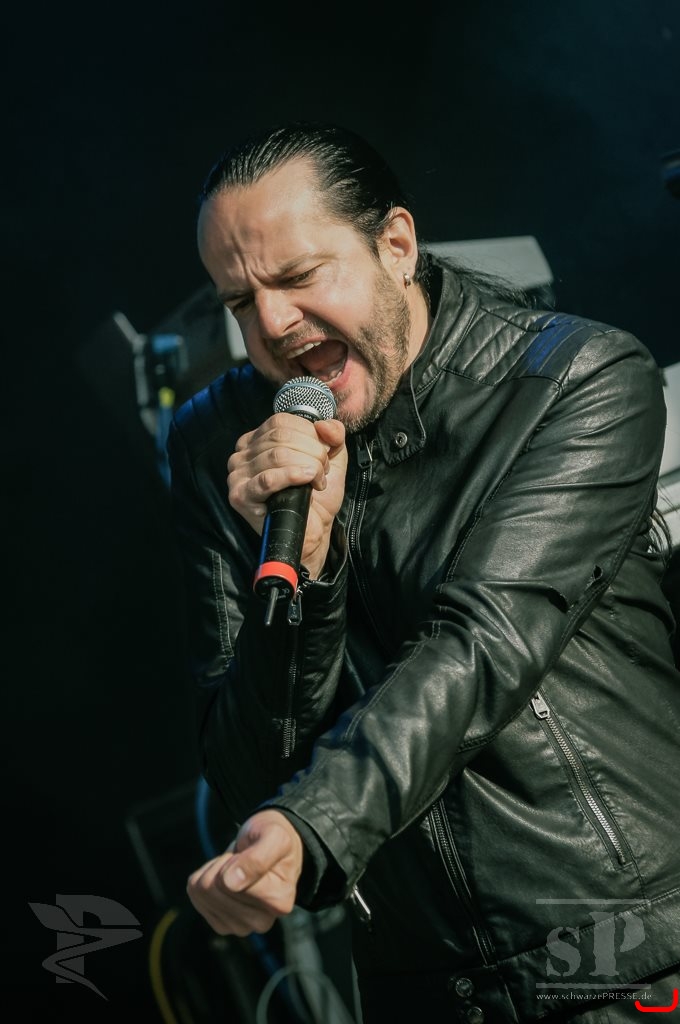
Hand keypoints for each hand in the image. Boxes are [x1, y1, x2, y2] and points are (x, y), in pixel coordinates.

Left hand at [186, 810, 303, 936]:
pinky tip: (224, 876)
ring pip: (203, 893)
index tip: (251, 854)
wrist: (268, 844)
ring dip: (213, 870)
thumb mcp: (274, 838)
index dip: (233, 861)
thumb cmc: (273, 839)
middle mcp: (262, 922)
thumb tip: (230, 884)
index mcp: (279, 902)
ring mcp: (241, 927)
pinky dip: (205, 879)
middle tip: (241, 859)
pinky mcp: (223, 926)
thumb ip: (257, 858)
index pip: (231, 884)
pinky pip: (196, 897)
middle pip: (213, 890)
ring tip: (234, 866)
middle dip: (221, 866)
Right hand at [227, 413, 346, 578]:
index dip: (309, 434)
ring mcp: (237, 475)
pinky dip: (292, 476)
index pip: (280, 421)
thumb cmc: (315, 494)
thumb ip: (332, 434)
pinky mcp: (240, 496)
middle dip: (311, 452)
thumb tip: (325, 425)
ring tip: (316, 481)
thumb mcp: (331, 457)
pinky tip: (307, 481)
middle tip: (322, 471)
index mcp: (257, 439)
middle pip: (279, 437)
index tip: (323, 453)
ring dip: (307, 466)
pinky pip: (268, 479)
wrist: (314, 529)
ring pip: (277, 455)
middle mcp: (242, 454)